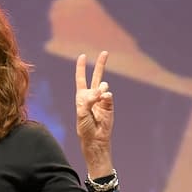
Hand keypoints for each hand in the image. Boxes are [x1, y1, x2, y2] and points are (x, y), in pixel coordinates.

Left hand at [75, 51, 113, 176]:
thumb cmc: (84, 127)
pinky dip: (106, 97)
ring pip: (103, 86)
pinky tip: (103, 99)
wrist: (95, 139)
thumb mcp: (82, 113)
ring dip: (99, 89)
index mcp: (82, 96)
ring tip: (97, 97)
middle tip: (105, 52)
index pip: (81, 78)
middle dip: (101, 64)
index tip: (82, 56)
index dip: (81, 67)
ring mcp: (102, 100)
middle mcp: (92, 96)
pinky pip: (109, 96)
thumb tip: (102, 91)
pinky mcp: (110, 105)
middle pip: (96, 77)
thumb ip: (89, 100)